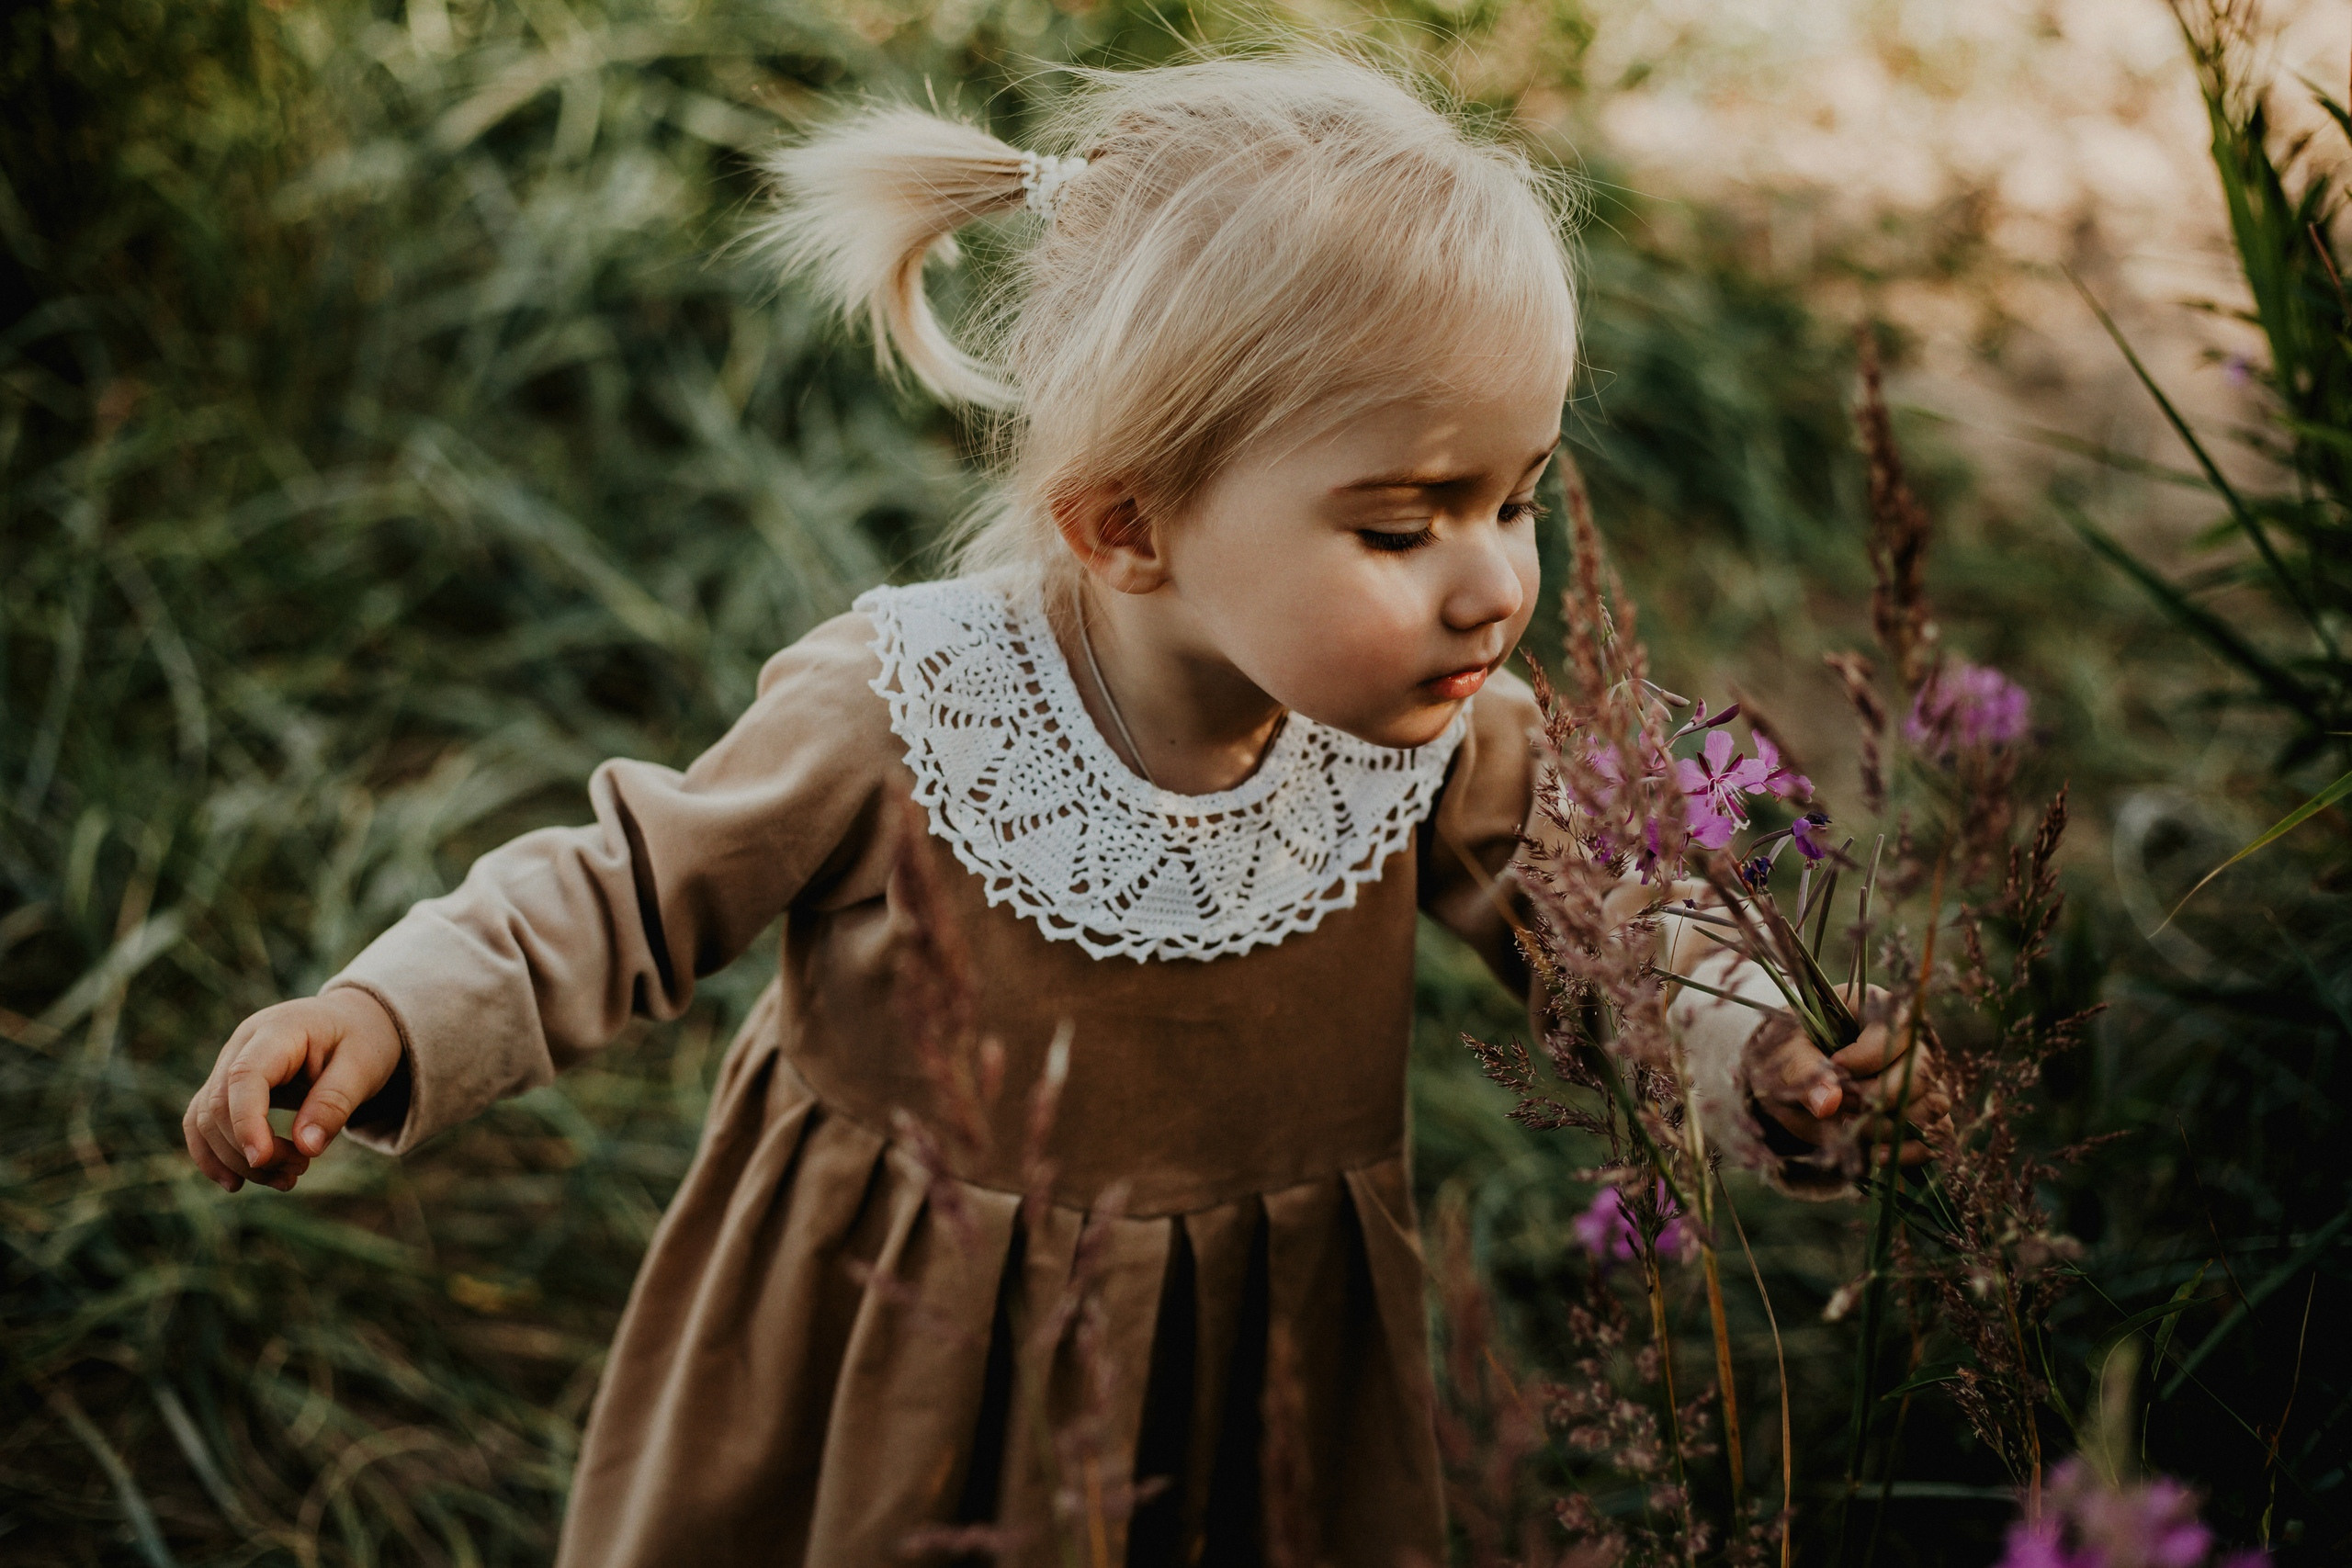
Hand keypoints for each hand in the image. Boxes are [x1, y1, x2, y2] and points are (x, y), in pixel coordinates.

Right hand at [182, 990, 403, 1192]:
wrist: (352, 1020)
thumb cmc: (361, 1039)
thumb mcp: (363, 1066)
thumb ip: (335, 1103)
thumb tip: (306, 1148)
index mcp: (279, 1030)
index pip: (244, 1076)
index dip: (246, 1122)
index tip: (262, 1161)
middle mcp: (243, 1043)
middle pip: (220, 1105)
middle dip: (252, 1150)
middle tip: (299, 1171)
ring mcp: (229, 1063)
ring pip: (206, 1119)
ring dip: (237, 1159)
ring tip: (286, 1180)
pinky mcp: (227, 1085)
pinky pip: (203, 1122)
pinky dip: (215, 1154)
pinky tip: (236, 1183)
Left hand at [1745, 984, 1949, 1164]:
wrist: (1792, 1078)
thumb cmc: (1792, 1052)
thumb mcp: (1786, 1052)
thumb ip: (1803, 1070)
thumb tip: (1829, 1103)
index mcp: (1878, 1008)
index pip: (1897, 1027)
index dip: (1869, 1054)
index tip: (1834, 1066)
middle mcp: (1910, 1043)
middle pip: (1922, 1070)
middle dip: (1880, 1095)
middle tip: (1842, 1105)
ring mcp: (1921, 1079)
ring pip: (1933, 1104)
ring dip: (1893, 1125)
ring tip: (1850, 1129)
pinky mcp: (1922, 1112)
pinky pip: (1936, 1134)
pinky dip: (1910, 1151)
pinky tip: (1875, 1155)